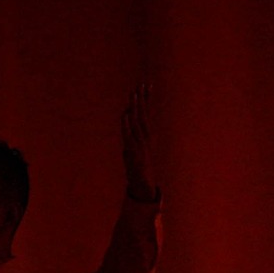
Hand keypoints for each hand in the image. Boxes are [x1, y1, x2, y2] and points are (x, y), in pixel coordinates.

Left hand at [121, 83, 156, 200]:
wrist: (144, 187)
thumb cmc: (140, 168)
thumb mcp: (135, 146)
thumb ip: (131, 132)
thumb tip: (126, 116)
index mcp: (147, 137)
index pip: (146, 114)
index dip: (146, 99)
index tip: (146, 84)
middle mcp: (146, 139)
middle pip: (144, 115)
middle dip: (142, 100)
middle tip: (140, 84)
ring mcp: (141, 146)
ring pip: (138, 124)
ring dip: (136, 109)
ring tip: (134, 95)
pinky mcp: (135, 155)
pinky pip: (130, 137)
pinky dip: (127, 126)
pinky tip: (126, 115)